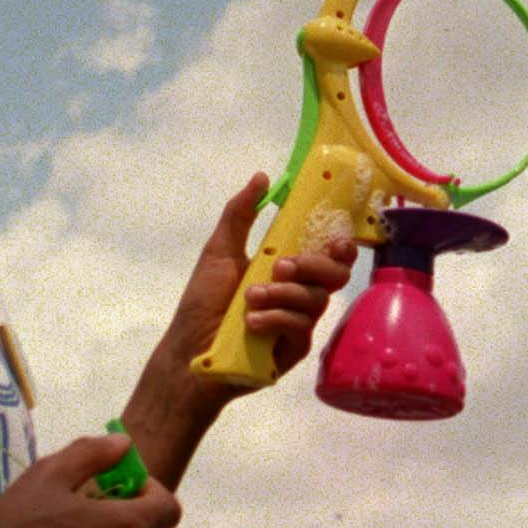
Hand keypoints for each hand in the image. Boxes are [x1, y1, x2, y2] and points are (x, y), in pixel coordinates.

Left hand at [163, 173, 355, 380]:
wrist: (188, 350)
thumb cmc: (203, 301)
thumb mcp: (219, 251)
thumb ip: (240, 214)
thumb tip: (262, 177)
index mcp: (289, 269)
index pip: (329, 254)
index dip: (340, 246)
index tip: (334, 239)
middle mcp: (300, 294)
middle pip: (335, 275)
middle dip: (313, 265)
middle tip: (281, 266)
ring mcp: (299, 323)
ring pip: (316, 300)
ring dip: (283, 294)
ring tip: (250, 297)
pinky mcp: (293, 350)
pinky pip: (301, 328)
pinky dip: (277, 318)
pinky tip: (253, 322)